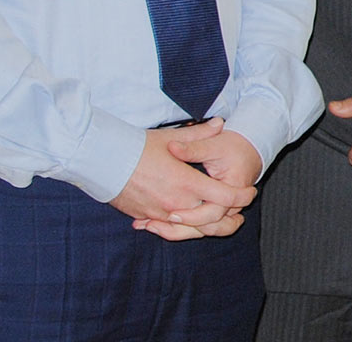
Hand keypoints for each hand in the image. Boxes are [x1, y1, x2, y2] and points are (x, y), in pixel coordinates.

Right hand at [110, 120, 255, 240]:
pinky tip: (187, 222)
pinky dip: (181, 226)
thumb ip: (200, 134)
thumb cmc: (138, 147)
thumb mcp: (172, 138)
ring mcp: (160, 213)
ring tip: (219, 222)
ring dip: (206, 227)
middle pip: (211, 219)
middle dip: (228, 218)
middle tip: (239, 214)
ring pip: (190, 229)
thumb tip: (221, 123)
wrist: (102, 161)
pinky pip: (168, 228)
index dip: (241, 196)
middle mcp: (176, 202)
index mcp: (187, 183)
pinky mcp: (145, 217)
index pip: (224, 197)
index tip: (250, 192)